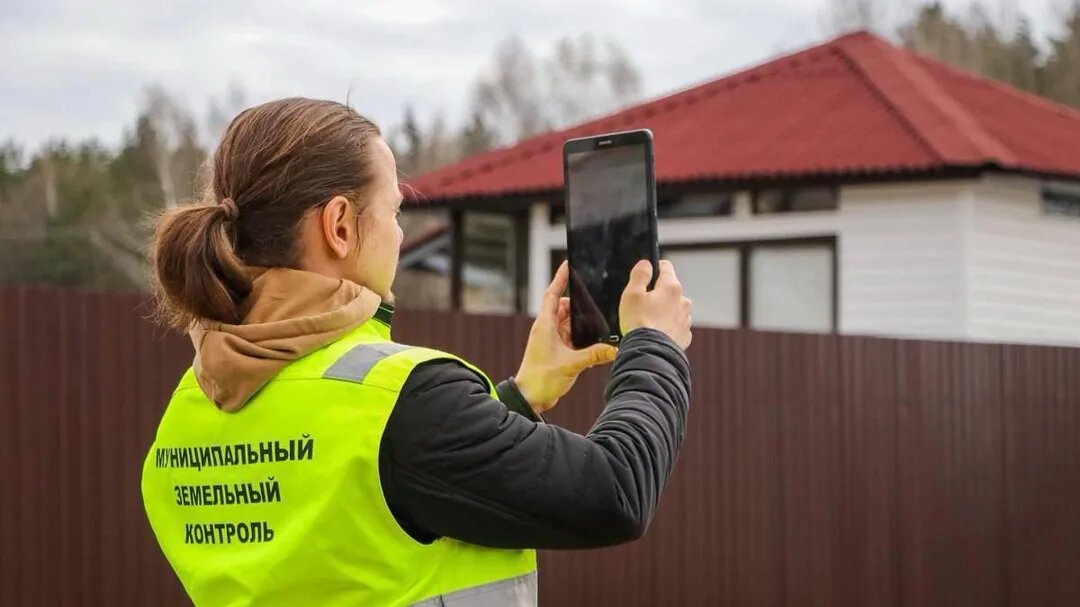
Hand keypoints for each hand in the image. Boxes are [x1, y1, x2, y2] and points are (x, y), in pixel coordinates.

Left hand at [514, 261, 617, 413]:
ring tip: (599, 319)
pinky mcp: (557, 350)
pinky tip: (595, 339)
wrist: (531, 398)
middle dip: (579, 303)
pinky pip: (571, 336)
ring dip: (582, 322)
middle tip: (596, 298)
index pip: (552, 294)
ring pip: (569, 322)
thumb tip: (615, 348)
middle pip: (565, 307)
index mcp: (545, 325)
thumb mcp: (571, 364)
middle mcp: (547, 329)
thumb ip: (594, 355)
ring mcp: (552, 339)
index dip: (560, 279)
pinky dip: (581, 336)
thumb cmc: (541, 379)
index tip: (568, 264)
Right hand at [619, 259, 692, 349]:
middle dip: (658, 294)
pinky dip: (667, 327)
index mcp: (671, 287)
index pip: (666, 266)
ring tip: (648, 321)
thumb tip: (646, 264)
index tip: (647, 275)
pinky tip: (656, 332)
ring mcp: (685, 319)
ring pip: (674, 308)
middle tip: (642, 305)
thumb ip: (640, 275)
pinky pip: (676, 325)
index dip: (654, 268)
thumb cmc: (640, 325)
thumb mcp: (631, 294)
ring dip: (664, 311)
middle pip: (670, 289)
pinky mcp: (684, 335)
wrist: (649, 354)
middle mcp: (683, 301)